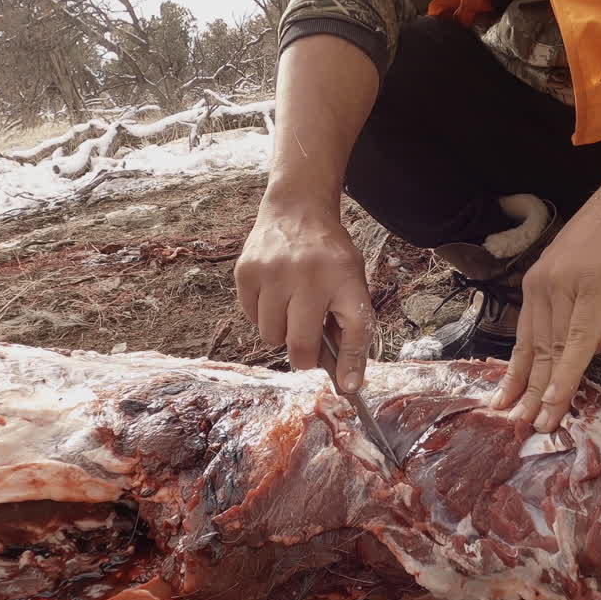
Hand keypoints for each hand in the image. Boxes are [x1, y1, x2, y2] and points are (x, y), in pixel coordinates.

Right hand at [235, 198, 372, 391]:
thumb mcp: (351, 283)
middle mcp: (308, 275)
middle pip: (300, 345)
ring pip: (271, 336)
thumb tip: (346, 382)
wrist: (296, 211)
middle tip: (306, 344)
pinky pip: (251, 318)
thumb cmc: (328, 258)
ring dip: (281, 332)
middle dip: (304, 355)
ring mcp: (273, 273)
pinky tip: (274, 293)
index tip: (347, 388)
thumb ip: (351, 329)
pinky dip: (262, 315)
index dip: (349, 364)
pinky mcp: (246, 272)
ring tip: (291, 307)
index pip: (354, 330)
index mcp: (344, 278)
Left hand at [490, 184, 600, 431]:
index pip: (526, 337)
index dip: (517, 373)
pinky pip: (577, 340)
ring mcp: (567, 285)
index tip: (507, 402)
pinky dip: (567, 372)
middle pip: (535, 349)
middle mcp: (545, 284)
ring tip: (540, 425)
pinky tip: (559, 398)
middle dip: (527, 392)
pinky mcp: (595, 288)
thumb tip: (591, 343)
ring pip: (552, 350)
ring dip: (546, 392)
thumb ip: (594, 310)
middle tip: (518, 427)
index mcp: (542, 280)